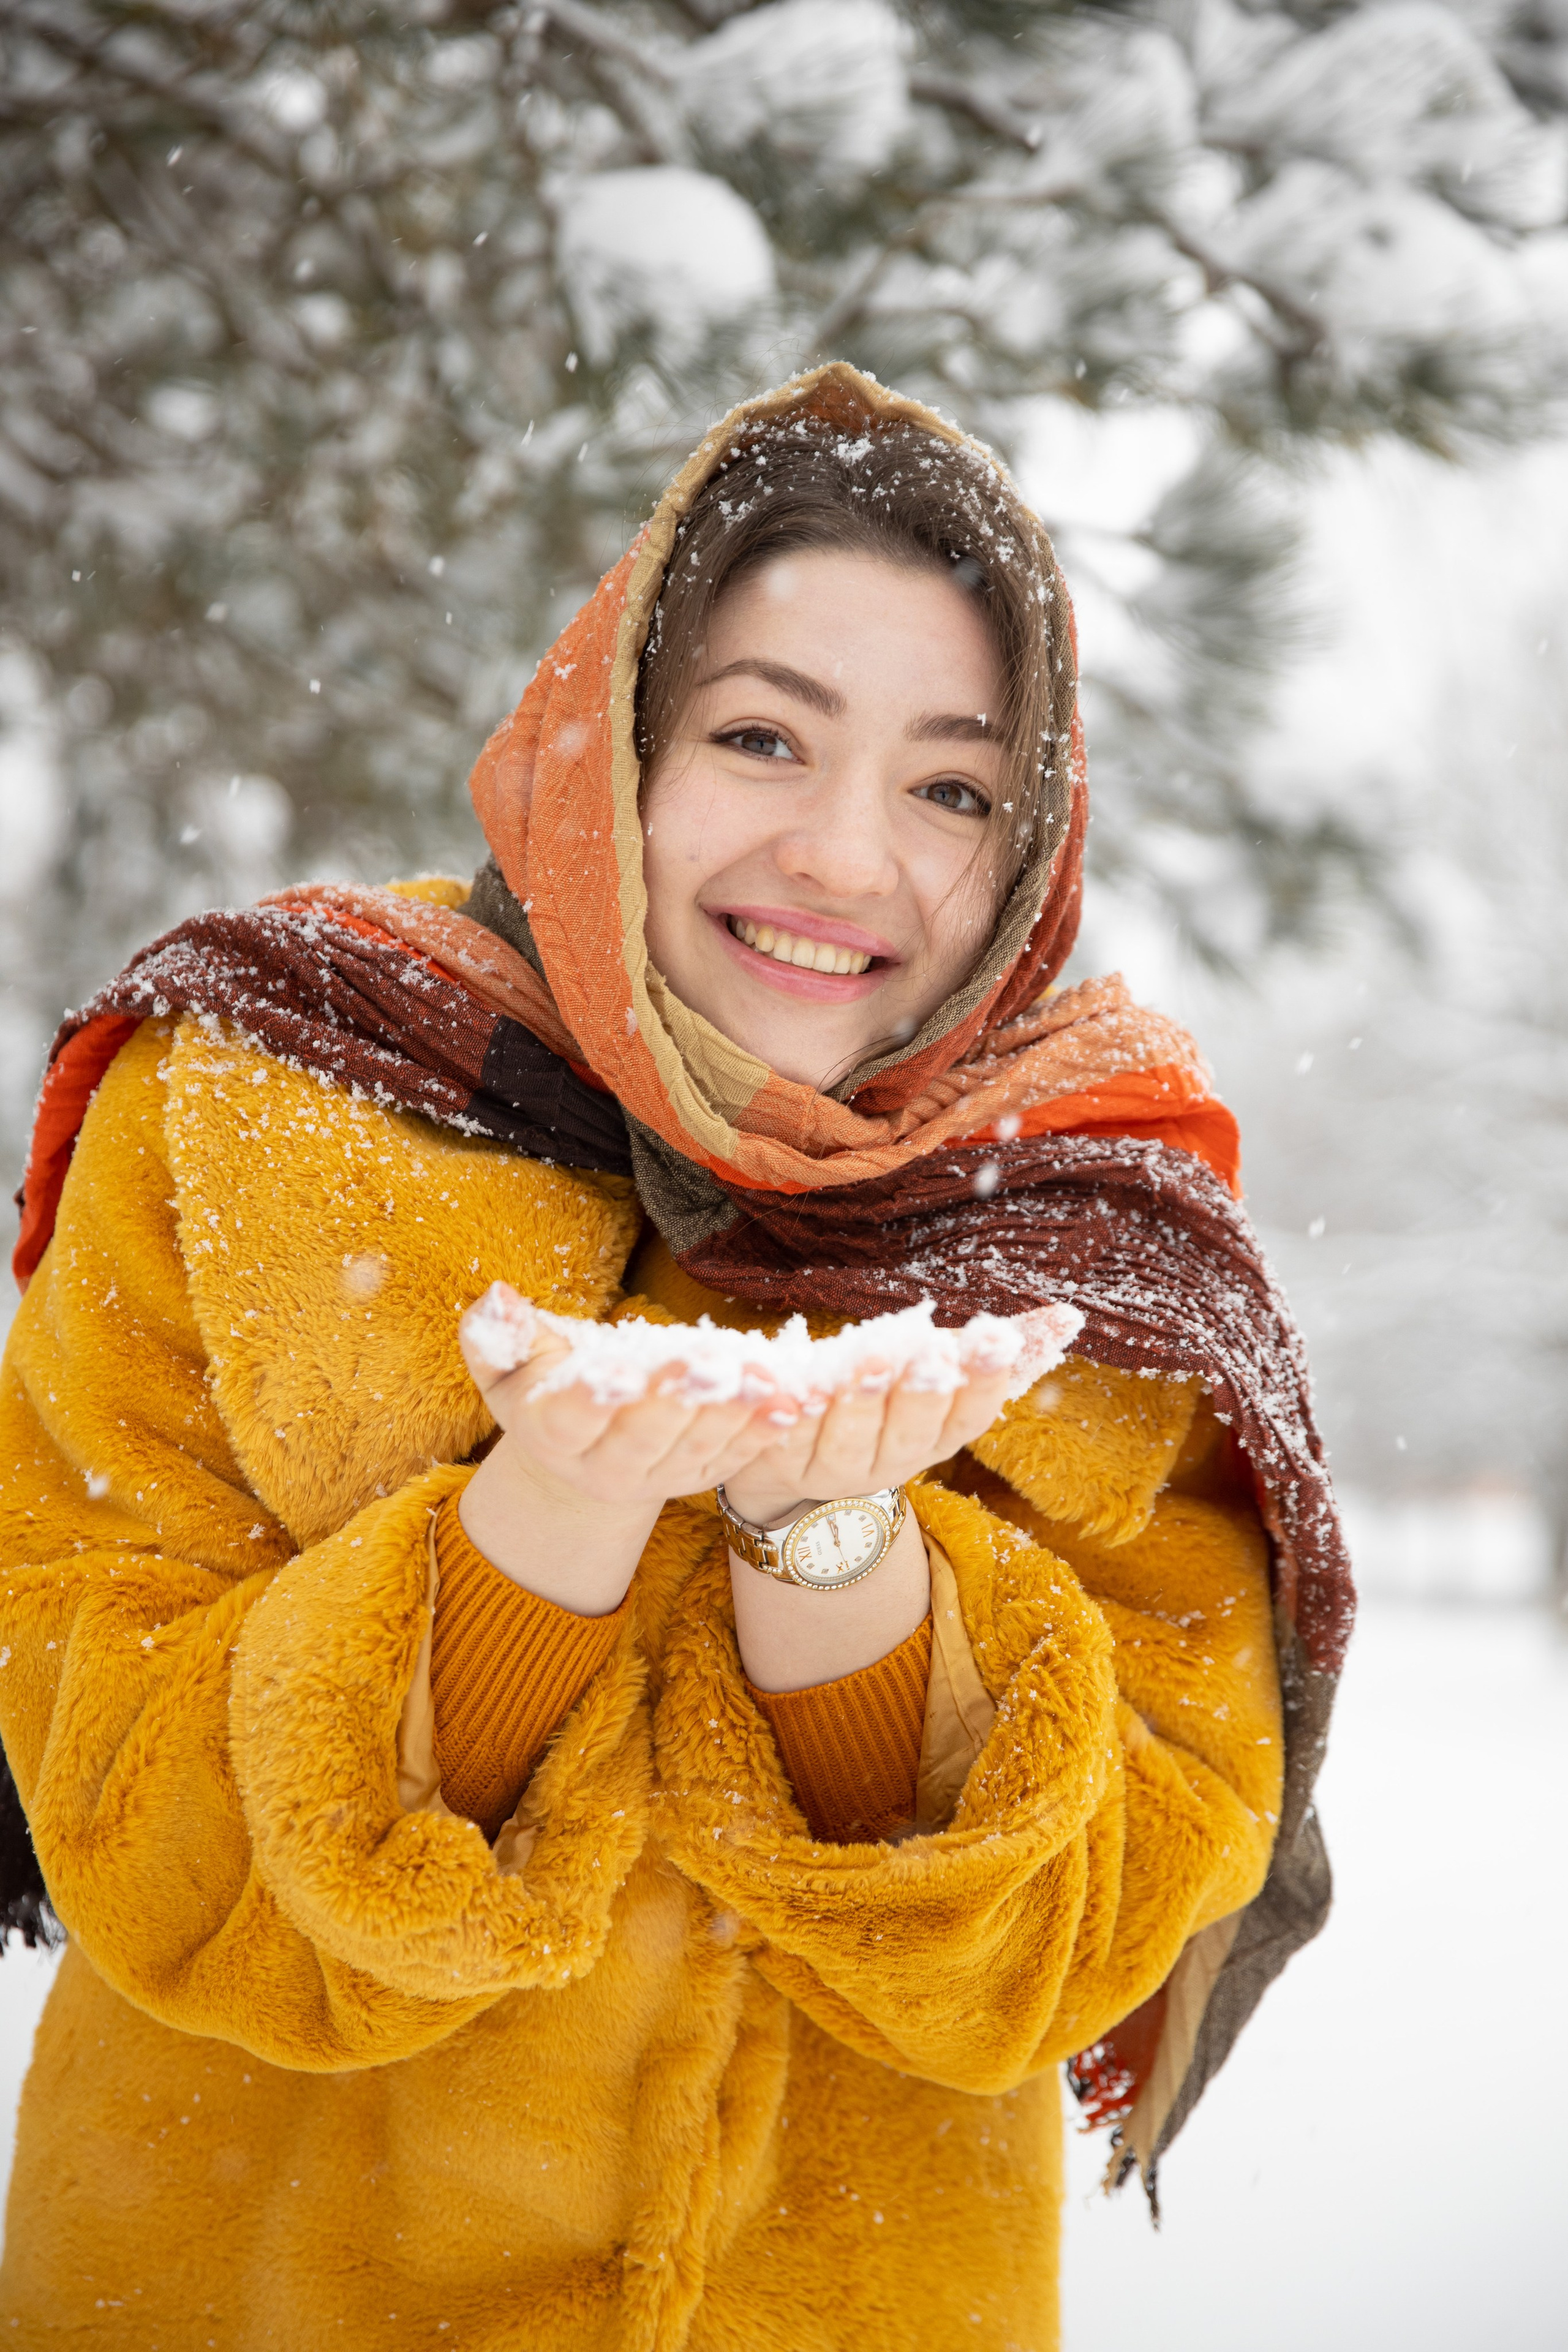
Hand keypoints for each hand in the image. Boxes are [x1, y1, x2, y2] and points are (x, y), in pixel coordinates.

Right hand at [455, 1288, 788, 1609]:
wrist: (580, 1445)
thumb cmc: (542, 1385)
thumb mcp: (508, 1361)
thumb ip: (497, 1334)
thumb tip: (498, 1298)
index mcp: (552, 1435)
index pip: (570, 1419)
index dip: (595, 1398)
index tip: (621, 1370)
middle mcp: (604, 1468)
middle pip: (643, 1439)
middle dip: (677, 1402)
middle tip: (709, 1365)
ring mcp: (657, 1478)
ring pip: (696, 1449)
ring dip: (732, 1414)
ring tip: (762, 1379)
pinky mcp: (700, 1476)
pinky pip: (735, 1457)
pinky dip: (763, 1431)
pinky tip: (790, 1403)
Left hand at [721, 1356, 1016, 1526]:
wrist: (793, 1447)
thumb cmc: (883, 1395)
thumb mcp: (939, 1368)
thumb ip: (1000, 1348)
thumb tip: (1069, 1318)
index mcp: (935, 1439)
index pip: (969, 1417)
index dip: (982, 1381)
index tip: (995, 1340)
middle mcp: (888, 1462)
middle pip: (910, 1433)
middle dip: (924, 1395)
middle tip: (933, 1355)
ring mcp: (832, 1469)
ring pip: (849, 1438)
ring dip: (862, 1400)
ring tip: (872, 1356)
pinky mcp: (778, 1460)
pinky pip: (783, 1438)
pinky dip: (788, 1413)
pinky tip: (796, 1384)